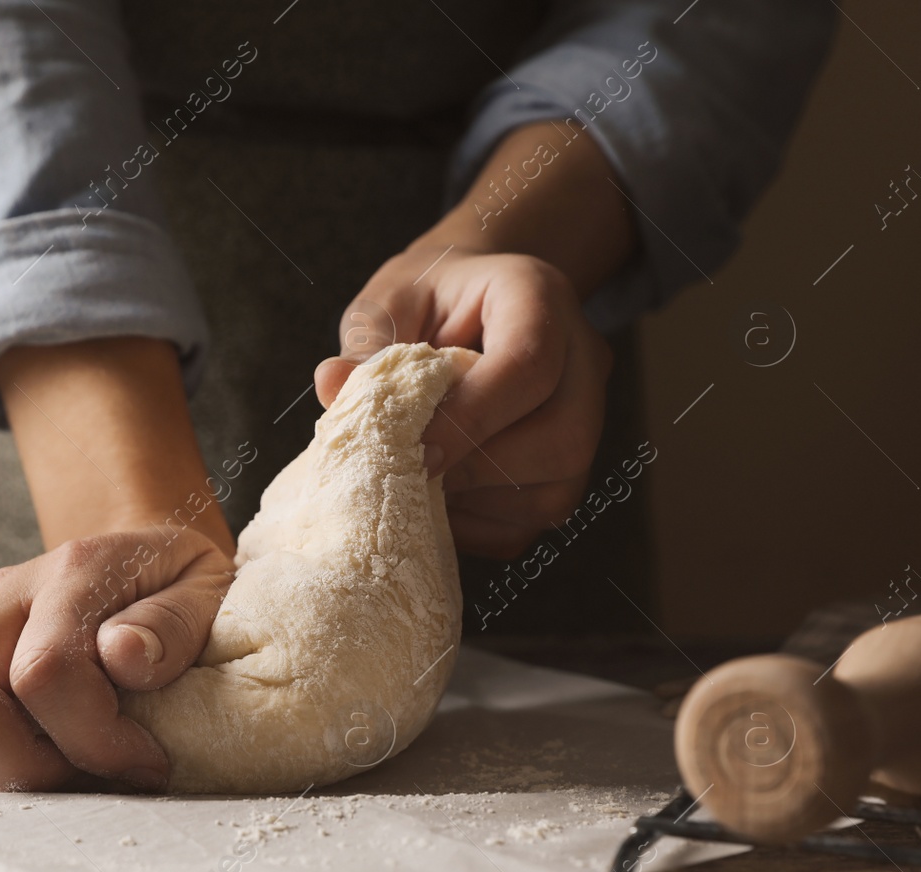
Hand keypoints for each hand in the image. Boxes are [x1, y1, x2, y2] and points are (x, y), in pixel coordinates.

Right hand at [0, 527, 233, 791]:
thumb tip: (124, 658)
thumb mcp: (208, 590)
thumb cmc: (173, 587)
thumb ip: (175, 624)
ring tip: (32, 767)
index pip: (44, 673)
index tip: (144, 765)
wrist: (137, 558)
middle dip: (19, 766)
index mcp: (74, 572)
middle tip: (83, 780)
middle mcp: (0, 593)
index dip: (95, 743)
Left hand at [316, 244, 611, 557]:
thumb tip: (332, 385)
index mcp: (537, 296)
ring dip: (474, 502)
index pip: (528, 363)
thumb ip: (368, 343)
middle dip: (477, 468)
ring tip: (414, 484)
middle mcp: (582, 358)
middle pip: (563, 436)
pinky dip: (477, 526)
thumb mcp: (390, 301)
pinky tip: (434, 501)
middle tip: (411, 473)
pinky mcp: (569, 469)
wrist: (469, 305)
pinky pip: (534, 522)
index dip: (470, 416)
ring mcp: (589, 416)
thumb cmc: (427, 298)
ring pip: (555, 489)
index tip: (414, 448)